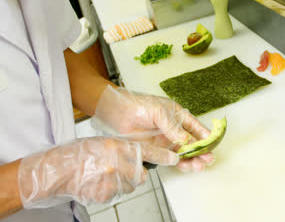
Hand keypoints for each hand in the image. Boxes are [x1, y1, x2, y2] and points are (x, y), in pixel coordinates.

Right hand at [18, 137, 178, 207]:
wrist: (58, 170)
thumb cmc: (78, 154)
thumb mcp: (103, 142)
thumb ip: (122, 148)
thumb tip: (138, 156)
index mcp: (117, 147)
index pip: (147, 151)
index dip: (163, 155)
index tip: (175, 158)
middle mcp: (117, 164)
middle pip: (141, 174)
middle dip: (135, 173)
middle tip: (120, 169)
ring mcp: (112, 181)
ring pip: (130, 185)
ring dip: (123, 182)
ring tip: (104, 175)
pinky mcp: (106, 194)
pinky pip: (117, 194)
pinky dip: (111, 190)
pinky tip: (98, 183)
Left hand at [91, 86, 214, 171]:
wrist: (117, 113)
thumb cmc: (139, 106)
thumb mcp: (160, 113)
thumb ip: (174, 129)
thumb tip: (188, 141)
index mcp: (179, 117)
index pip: (197, 128)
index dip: (206, 136)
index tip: (214, 144)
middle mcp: (175, 130)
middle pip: (193, 143)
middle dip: (202, 151)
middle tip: (208, 159)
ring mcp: (166, 141)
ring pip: (184, 153)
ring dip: (193, 159)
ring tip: (199, 165)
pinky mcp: (157, 150)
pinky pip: (171, 159)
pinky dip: (180, 163)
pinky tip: (186, 166)